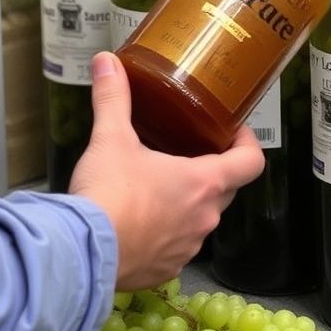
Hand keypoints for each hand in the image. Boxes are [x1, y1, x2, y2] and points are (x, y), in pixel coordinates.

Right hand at [70, 53, 265, 289]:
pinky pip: (177, 247)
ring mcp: (189, 248)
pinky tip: (140, 224)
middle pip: (226, 190)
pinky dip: (166, 235)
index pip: (251, 163)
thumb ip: (112, 97)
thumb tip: (107, 61)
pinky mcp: (167, 270)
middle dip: (213, 171)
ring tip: (158, 188)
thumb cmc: (107, 194)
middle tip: (189, 153)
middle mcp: (205, 217)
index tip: (233, 132)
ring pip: (200, 220)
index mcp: (203, 182)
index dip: (247, 144)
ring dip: (187, 205)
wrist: (80, 255)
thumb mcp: (110, 139)